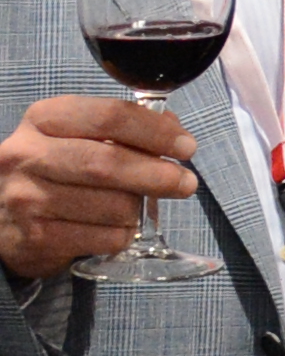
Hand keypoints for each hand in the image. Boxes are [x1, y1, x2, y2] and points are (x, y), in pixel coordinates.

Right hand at [0, 95, 198, 281]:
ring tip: (139, 207)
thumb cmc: (50, 169)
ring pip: (111, 205)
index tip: (186, 146)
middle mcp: (27, 156)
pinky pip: (103, 238)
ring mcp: (27, 199)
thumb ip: (121, 129)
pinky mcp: (34, 238)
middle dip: (158, 174)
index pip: (109, 116)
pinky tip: (119, 228)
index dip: (155, 131)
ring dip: (139, 209)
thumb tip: (173, 130)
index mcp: (43, 119)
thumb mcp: (73, 136)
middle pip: (108, 163)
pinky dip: (124, 235)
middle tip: (186, 183)